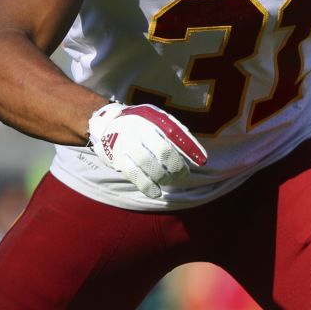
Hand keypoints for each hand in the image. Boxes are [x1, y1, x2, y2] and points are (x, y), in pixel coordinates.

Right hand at [87, 102, 207, 198]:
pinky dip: (147, 186)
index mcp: (152, 118)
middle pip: (163, 151)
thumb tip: (197, 153)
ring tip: (169, 180)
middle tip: (183, 174)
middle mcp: (138, 130)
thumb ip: (175, 130)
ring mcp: (126, 144)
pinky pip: (133, 175)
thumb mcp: (157, 118)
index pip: (175, 133)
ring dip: (163, 177)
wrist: (107, 123)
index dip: (190, 148)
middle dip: (177, 166)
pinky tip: (156, 192)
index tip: (203, 161)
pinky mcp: (117, 158)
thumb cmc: (141, 123)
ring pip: (149, 164)